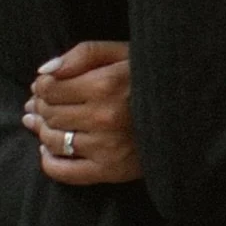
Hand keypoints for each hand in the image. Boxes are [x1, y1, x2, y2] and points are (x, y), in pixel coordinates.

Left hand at [23, 40, 141, 185]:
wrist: (185, 113)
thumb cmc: (149, 78)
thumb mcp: (122, 53)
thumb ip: (84, 54)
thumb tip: (44, 71)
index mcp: (105, 84)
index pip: (50, 88)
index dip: (41, 86)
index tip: (45, 86)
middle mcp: (103, 117)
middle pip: (50, 114)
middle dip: (39, 107)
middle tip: (39, 105)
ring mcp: (106, 147)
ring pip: (53, 140)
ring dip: (42, 131)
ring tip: (42, 124)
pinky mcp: (110, 171)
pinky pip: (64, 172)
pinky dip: (49, 161)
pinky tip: (49, 150)